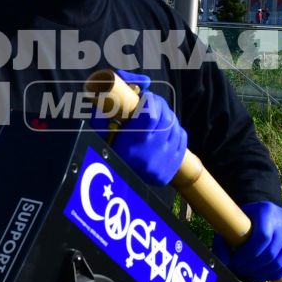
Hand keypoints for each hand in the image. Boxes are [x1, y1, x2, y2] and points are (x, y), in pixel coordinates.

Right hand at [94, 70, 186, 189]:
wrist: (122, 187)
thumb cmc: (109, 158)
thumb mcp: (100, 138)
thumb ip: (100, 117)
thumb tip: (103, 94)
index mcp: (132, 144)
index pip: (151, 113)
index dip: (151, 100)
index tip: (145, 96)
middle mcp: (152, 152)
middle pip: (166, 118)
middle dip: (159, 105)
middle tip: (152, 102)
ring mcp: (165, 159)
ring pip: (175, 126)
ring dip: (167, 116)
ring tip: (156, 116)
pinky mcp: (174, 164)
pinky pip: (182, 138)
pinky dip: (175, 129)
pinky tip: (165, 129)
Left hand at [212, 200, 281, 281]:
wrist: (270, 213)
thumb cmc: (247, 221)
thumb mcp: (234, 224)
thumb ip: (224, 241)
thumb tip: (224, 263)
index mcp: (267, 210)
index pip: (262, 237)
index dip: (248, 254)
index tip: (235, 263)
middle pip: (270, 252)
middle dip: (252, 267)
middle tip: (240, 272)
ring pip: (279, 262)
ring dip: (262, 274)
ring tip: (249, 276)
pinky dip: (273, 274)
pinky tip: (262, 276)